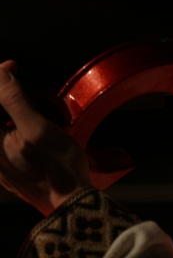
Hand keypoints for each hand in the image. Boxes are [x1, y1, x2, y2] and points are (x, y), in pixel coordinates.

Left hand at [0, 60, 89, 215]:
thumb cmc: (57, 166)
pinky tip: (27, 120)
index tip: (11, 66)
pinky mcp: (6, 166)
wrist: (70, 201)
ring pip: (0, 124)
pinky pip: (4, 137)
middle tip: (17, 77)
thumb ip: (13, 99)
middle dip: (3, 93)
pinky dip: (11, 121)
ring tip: (28, 99)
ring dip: (8, 106)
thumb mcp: (37, 128)